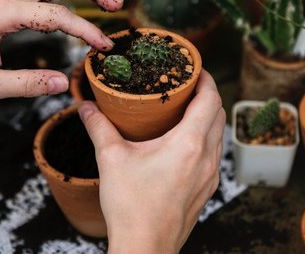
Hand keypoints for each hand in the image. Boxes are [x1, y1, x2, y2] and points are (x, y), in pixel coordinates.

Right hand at [79, 70, 224, 253]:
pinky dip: (205, 139)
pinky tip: (183, 143)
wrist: (144, 248)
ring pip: (218, 135)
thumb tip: (86, 107)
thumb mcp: (111, 159)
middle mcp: (207, 158)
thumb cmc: (131, 207)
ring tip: (184, 110)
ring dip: (207, 117)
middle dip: (207, 94)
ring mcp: (210, 176)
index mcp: (189, 144)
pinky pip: (214, 155)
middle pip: (219, 114)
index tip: (194, 68)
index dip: (206, 78)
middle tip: (185, 85)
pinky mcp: (206, 190)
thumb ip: (98, 127)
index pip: (210, 99)